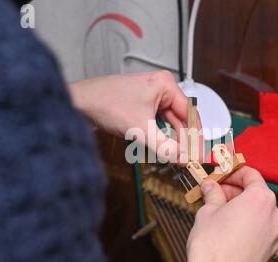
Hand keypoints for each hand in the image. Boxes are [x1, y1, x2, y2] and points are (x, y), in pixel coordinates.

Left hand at [68, 71, 190, 160]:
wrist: (78, 103)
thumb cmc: (106, 105)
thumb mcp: (141, 130)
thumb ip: (166, 147)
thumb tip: (184, 159)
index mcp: (165, 85)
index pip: (190, 113)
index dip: (196, 137)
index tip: (199, 155)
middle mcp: (160, 87)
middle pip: (180, 119)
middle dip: (183, 140)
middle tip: (188, 160)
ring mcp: (150, 96)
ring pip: (168, 122)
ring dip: (171, 140)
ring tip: (176, 157)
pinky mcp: (140, 104)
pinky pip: (157, 122)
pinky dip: (159, 136)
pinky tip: (162, 148)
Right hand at [185, 167, 277, 261]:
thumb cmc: (213, 248)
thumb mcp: (207, 211)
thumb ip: (213, 194)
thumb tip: (211, 187)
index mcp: (261, 199)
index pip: (251, 174)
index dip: (232, 172)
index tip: (221, 175)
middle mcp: (273, 216)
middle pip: (255, 193)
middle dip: (234, 191)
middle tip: (215, 192)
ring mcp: (274, 235)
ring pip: (257, 212)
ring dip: (240, 207)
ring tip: (217, 210)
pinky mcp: (269, 250)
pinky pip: (258, 228)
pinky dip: (246, 223)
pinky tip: (227, 228)